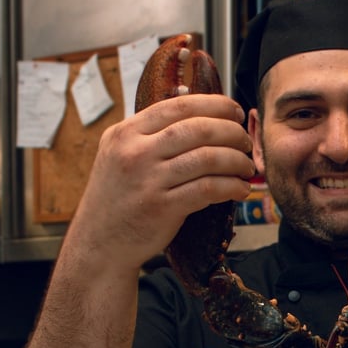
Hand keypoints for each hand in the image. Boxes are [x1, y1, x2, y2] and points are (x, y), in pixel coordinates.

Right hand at [69, 93, 254, 270]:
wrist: (100, 242)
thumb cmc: (118, 199)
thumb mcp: (119, 155)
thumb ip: (149, 135)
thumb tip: (198, 114)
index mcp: (126, 133)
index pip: (178, 106)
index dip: (214, 105)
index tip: (235, 112)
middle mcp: (135, 152)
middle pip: (198, 129)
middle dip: (231, 133)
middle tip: (246, 142)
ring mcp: (148, 180)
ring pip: (207, 158)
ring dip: (236, 161)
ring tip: (247, 167)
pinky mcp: (163, 207)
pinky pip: (208, 189)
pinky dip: (231, 186)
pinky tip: (240, 189)